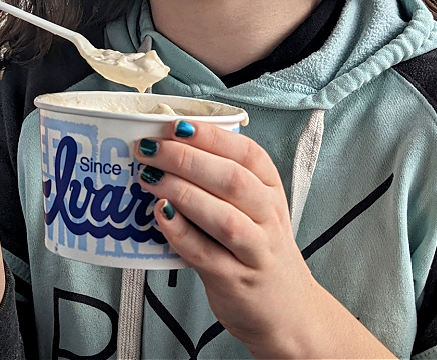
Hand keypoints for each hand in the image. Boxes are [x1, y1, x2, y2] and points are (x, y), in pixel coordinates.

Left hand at [134, 121, 393, 358]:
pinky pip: (205, 254)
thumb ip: (224, 181)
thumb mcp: (256, 208)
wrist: (288, 311)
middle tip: (150, 149)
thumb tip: (170, 148)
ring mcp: (255, 250)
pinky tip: (160, 215)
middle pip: (232, 180)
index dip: (212, 137)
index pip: (248, 154)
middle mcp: (268, 217)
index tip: (177, 125)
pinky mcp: (235, 280)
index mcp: (271, 190)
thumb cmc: (259, 249)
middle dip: (186, 159)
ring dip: (182, 192)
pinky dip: (180, 233)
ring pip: (223, 217)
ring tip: (149, 178)